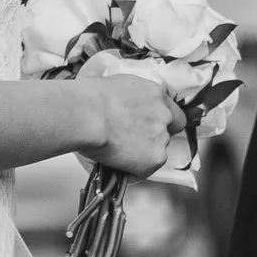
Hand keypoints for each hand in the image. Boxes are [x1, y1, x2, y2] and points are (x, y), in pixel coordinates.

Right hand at [79, 60, 182, 180]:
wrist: (87, 114)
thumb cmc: (89, 99)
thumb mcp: (113, 86)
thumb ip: (127, 99)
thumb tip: (118, 108)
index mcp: (154, 92)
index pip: (170, 109)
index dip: (158, 121)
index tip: (146, 125)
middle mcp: (163, 114)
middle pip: (167, 131)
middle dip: (151, 138)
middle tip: (130, 141)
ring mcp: (161, 137)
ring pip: (157, 151)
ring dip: (142, 154)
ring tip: (117, 152)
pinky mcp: (156, 158)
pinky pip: (146, 169)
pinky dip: (133, 170)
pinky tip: (116, 162)